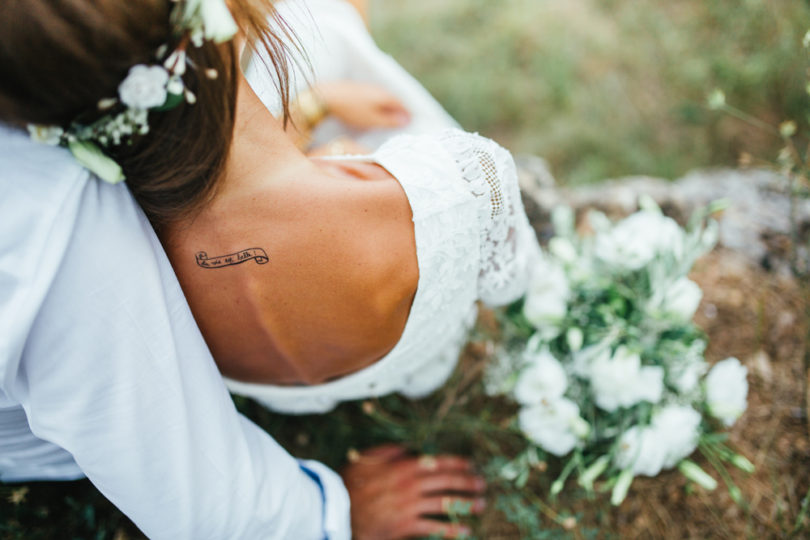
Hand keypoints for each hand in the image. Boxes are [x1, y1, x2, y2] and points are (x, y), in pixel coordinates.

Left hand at [317, 82, 410, 129]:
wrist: (327, 96)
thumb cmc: (351, 110)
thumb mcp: (373, 120)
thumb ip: (390, 120)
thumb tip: (406, 120)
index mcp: (386, 95)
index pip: (403, 104)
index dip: (408, 114)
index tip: (411, 122)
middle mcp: (379, 89)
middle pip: (394, 100)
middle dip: (399, 110)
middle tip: (402, 121)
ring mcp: (368, 87)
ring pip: (384, 98)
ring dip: (389, 107)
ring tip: (389, 117)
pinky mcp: (359, 89)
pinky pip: (374, 97)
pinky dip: (378, 104)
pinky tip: (374, 110)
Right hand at [341, 444, 485, 539]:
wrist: (337, 510)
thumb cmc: (350, 483)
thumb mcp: (368, 459)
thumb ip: (389, 451)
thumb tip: (407, 449)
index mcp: (404, 466)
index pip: (439, 462)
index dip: (458, 463)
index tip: (472, 465)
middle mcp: (411, 484)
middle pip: (446, 482)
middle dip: (467, 482)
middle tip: (482, 485)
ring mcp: (410, 506)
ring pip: (445, 503)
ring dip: (465, 504)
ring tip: (480, 505)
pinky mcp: (405, 525)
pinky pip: (433, 527)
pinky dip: (451, 530)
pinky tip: (465, 531)